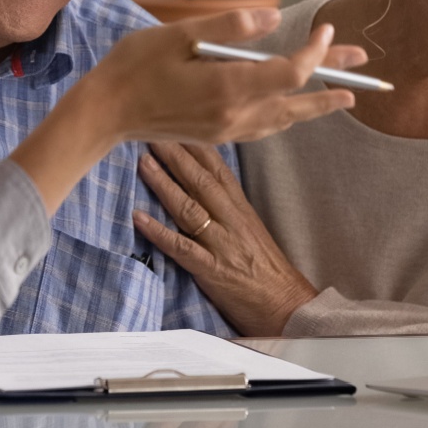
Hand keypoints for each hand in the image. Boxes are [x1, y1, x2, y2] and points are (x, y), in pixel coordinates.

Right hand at [12, 10, 366, 211]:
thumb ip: (229, 27)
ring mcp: (228, 130)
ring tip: (345, 94)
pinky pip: (266, 127)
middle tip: (365, 69)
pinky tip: (295, 109)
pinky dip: (288, 116)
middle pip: (299, 101)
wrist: (105, 113)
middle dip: (333, 81)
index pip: (291, 73)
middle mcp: (234, 115)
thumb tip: (273, 18)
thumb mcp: (177, 36)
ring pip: (286, 119)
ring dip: (317, 104)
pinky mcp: (219, 135)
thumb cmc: (134, 68)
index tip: (324, 29)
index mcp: (228, 88)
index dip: (315, 52)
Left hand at [134, 142, 317, 336]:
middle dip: (176, 153)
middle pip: (200, 180)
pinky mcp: (212, 271)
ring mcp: (222, 245)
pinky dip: (159, 232)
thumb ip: (228, 205)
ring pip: (189, 207)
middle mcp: (231, 221)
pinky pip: (182, 248)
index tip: (177, 120)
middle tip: (153, 129)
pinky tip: (139, 218)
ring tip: (143, 163)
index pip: (217, 168)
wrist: (288, 307)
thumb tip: (204, 181)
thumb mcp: (252, 228)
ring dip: (164, 184)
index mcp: (240, 209)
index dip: (196, 143)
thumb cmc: (268, 270)